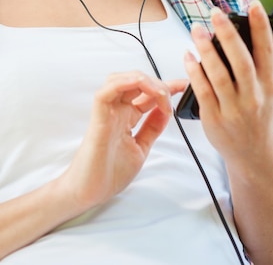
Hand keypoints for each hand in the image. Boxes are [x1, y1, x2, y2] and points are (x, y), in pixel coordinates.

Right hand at [60, 71, 184, 211]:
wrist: (89, 193)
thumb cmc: (109, 173)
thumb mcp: (141, 147)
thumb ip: (152, 128)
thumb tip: (165, 110)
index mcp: (126, 117)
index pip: (146, 94)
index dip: (166, 87)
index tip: (182, 86)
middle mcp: (116, 111)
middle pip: (135, 82)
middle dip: (158, 82)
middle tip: (173, 93)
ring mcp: (106, 113)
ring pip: (119, 79)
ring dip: (142, 80)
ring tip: (160, 93)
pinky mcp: (98, 119)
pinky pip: (105, 93)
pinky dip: (122, 83)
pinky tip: (139, 85)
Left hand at [184, 0, 272, 162]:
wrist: (252, 153)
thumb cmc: (261, 111)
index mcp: (269, 85)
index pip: (266, 51)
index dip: (261, 27)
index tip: (253, 4)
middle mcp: (253, 96)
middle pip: (240, 61)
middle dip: (228, 35)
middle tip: (215, 13)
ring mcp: (233, 108)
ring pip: (219, 75)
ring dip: (206, 50)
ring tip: (197, 29)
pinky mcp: (214, 118)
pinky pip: (202, 91)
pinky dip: (194, 72)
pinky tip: (188, 56)